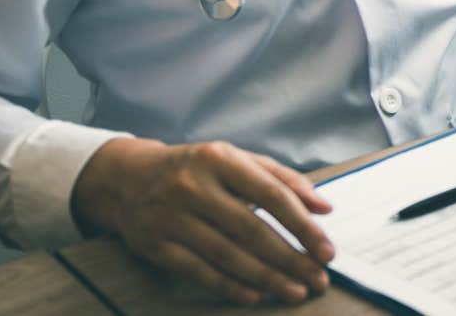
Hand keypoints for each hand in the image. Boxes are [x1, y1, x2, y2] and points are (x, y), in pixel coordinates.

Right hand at [72, 138, 334, 305]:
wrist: (129, 178)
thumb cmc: (198, 169)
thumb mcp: (238, 161)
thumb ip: (284, 179)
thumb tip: (325, 207)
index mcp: (221, 159)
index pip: (272, 195)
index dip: (303, 226)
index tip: (327, 250)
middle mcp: (194, 186)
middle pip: (252, 229)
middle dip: (291, 259)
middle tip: (318, 279)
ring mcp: (171, 217)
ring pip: (227, 255)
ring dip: (267, 278)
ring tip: (295, 291)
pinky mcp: (156, 245)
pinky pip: (199, 271)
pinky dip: (230, 286)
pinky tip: (256, 295)